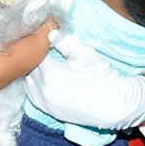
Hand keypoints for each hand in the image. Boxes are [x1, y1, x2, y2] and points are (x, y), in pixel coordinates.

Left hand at [25, 31, 144, 129]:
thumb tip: (50, 33)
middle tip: (47, 52)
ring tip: (46, 66)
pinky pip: (35, 97)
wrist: (114, 106)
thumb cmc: (102, 79)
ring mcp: (46, 103)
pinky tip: (45, 82)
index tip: (47, 40)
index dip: (41, 45)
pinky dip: (36, 88)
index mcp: (50, 73)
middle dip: (36, 59)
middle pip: (30, 68)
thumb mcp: (87, 56)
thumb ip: (66, 43)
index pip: (35, 54)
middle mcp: (43, 90)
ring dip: (35, 74)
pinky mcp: (51, 112)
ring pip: (30, 83)